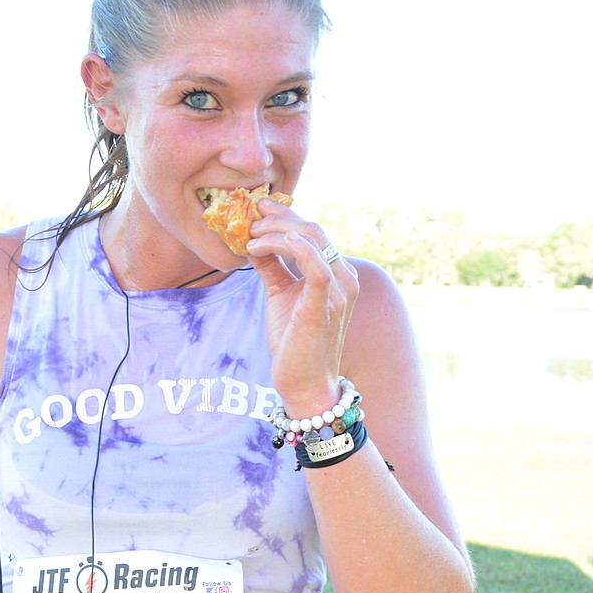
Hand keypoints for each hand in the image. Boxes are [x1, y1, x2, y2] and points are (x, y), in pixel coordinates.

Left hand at [245, 201, 358, 412]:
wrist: (304, 383)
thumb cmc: (294, 342)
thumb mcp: (280, 295)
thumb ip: (272, 268)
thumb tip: (252, 242)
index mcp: (337, 272)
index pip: (313, 232)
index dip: (284, 216)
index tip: (257, 208)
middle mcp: (345, 277)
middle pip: (312, 230)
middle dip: (277, 219)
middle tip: (248, 219)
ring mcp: (339, 291)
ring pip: (311, 241)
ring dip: (275, 232)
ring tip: (249, 236)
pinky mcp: (325, 306)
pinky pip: (315, 266)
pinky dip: (292, 248)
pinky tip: (265, 245)